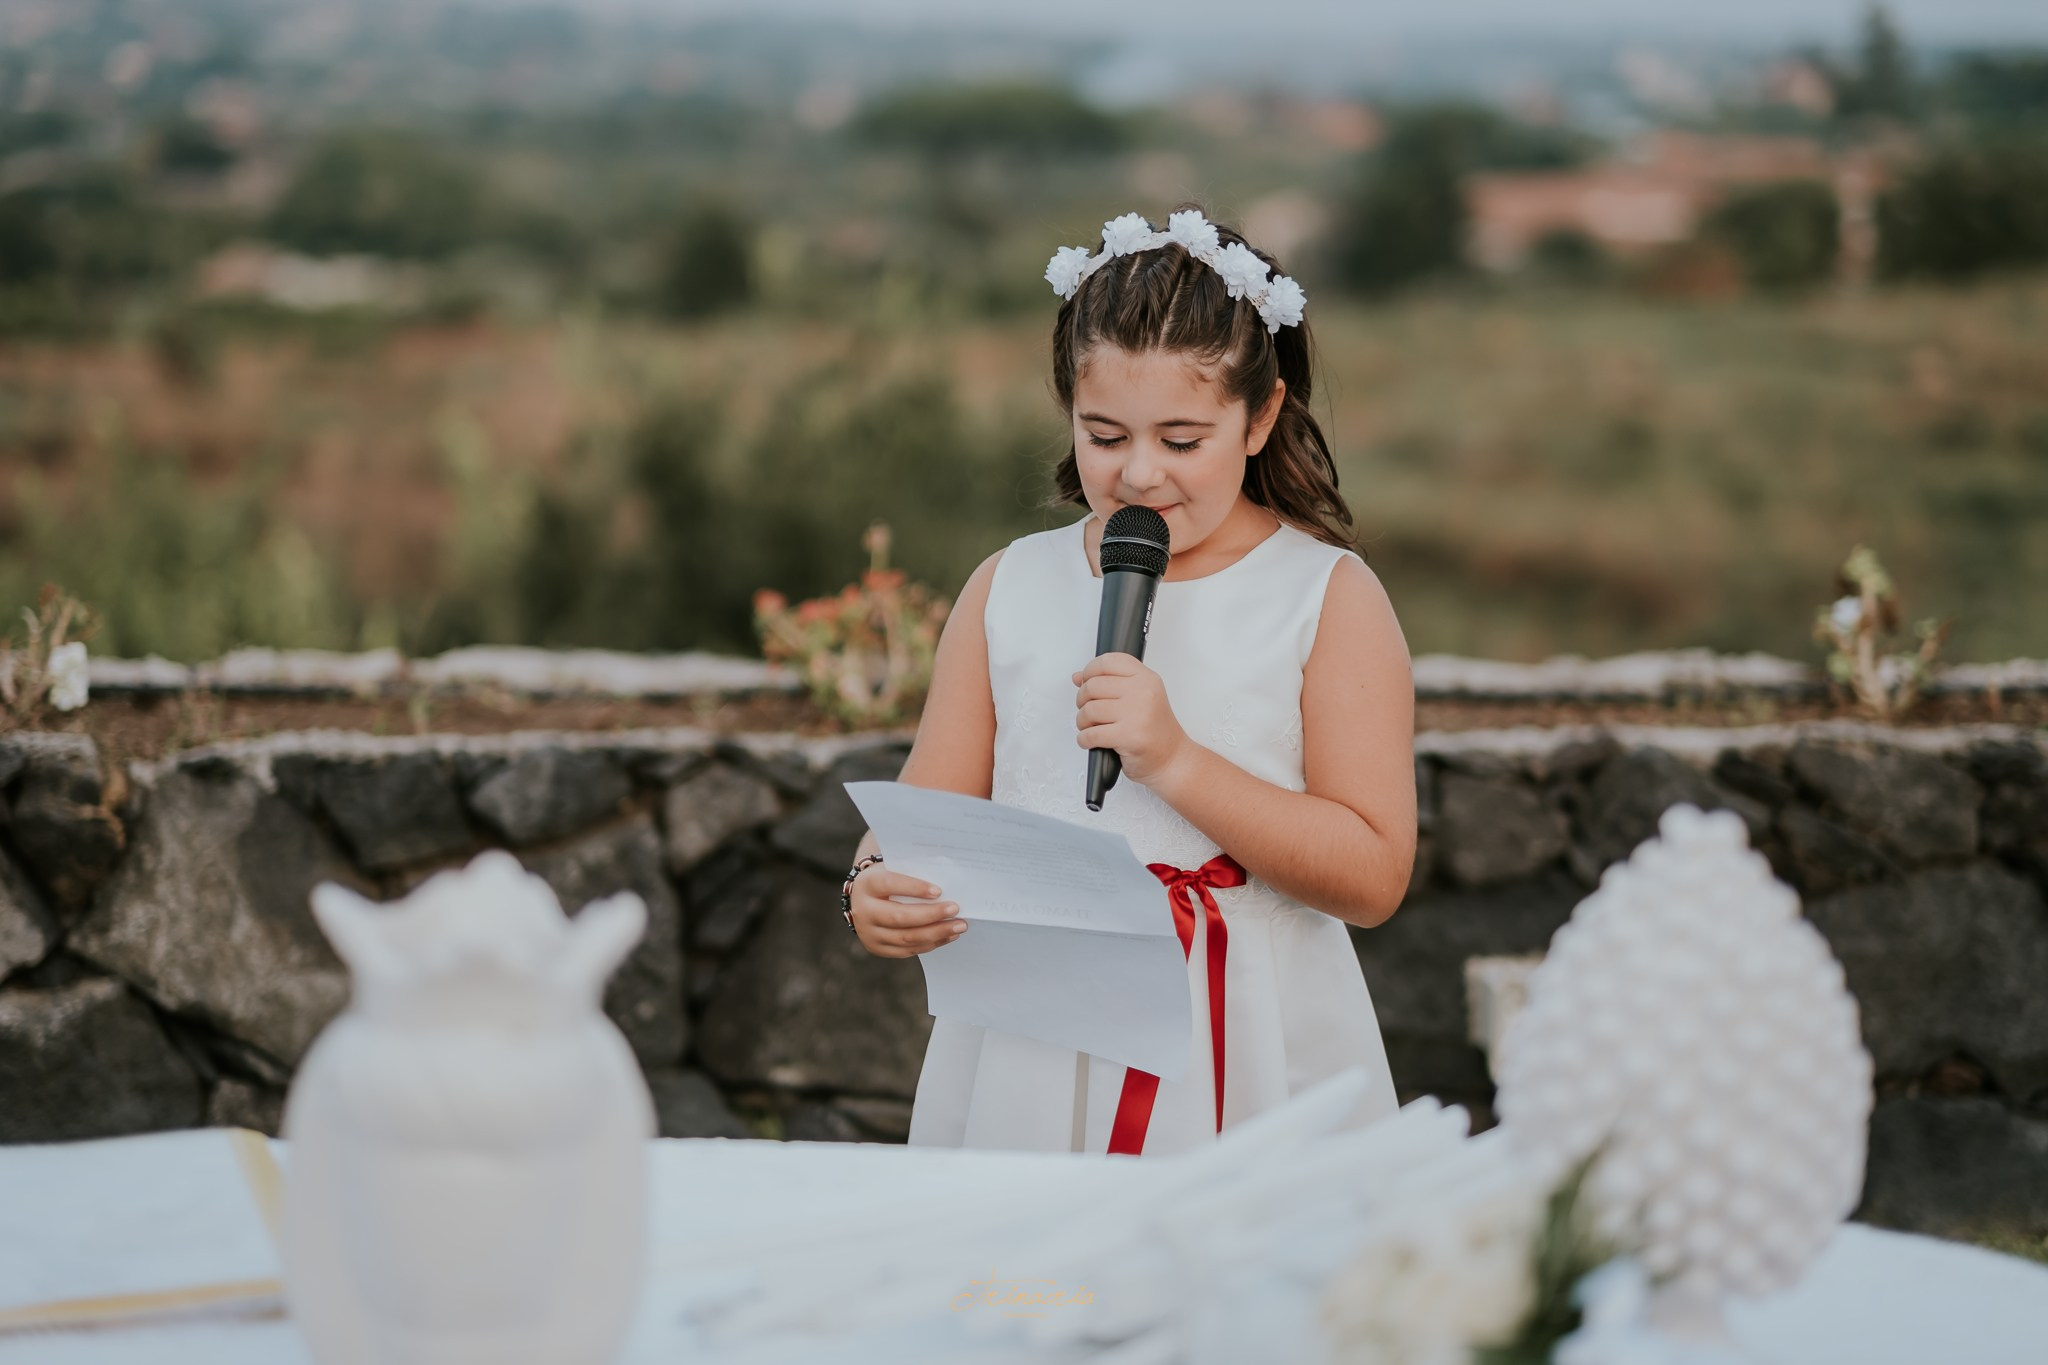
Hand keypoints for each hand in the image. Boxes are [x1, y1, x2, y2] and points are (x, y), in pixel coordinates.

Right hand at [849, 865, 966, 958]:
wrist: (863, 898)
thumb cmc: (887, 879)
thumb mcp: (894, 869)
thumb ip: (914, 873)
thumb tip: (948, 884)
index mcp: (867, 884)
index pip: (890, 884)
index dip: (914, 888)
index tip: (938, 891)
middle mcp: (863, 910)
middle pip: (899, 916)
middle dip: (931, 915)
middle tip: (955, 910)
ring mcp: (868, 932)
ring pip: (905, 937)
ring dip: (936, 933)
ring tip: (958, 926)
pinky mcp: (877, 948)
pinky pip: (907, 949)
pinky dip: (930, 944)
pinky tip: (947, 936)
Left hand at [1072, 653, 1192, 788]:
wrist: (1173, 759)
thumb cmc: (1155, 731)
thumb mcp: (1139, 698)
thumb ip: (1110, 684)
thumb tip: (1078, 677)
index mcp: (1146, 679)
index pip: (1108, 662)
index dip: (1089, 671)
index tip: (1085, 681)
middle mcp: (1143, 692)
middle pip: (1093, 685)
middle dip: (1082, 700)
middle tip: (1088, 711)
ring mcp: (1137, 714)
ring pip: (1089, 710)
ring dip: (1082, 722)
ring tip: (1090, 727)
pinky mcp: (1129, 736)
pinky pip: (1091, 734)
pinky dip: (1084, 739)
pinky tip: (1090, 741)